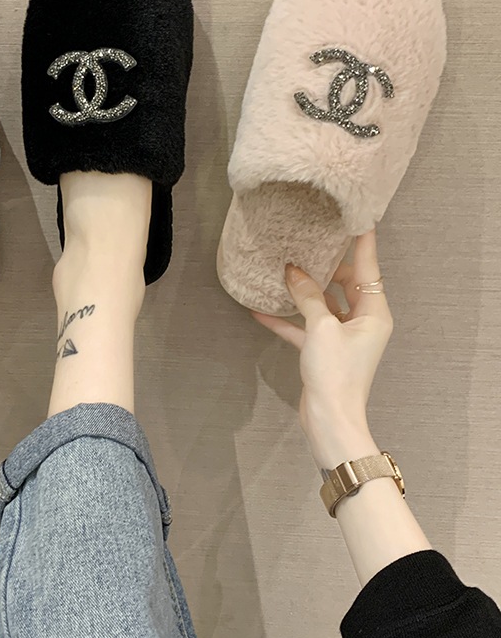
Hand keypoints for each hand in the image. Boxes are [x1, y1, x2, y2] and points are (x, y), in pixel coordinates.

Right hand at [251, 230, 392, 463]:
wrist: (330, 418)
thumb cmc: (336, 373)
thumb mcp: (321, 328)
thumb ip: (308, 296)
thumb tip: (294, 271)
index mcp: (374, 313)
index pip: (369, 268)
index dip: (362, 243)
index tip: (357, 219)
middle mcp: (363, 322)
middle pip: (346, 283)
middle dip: (327, 265)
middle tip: (311, 240)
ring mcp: (343, 337)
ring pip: (324, 304)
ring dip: (304, 291)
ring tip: (285, 269)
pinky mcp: (324, 350)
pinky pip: (306, 327)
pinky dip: (288, 319)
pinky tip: (262, 310)